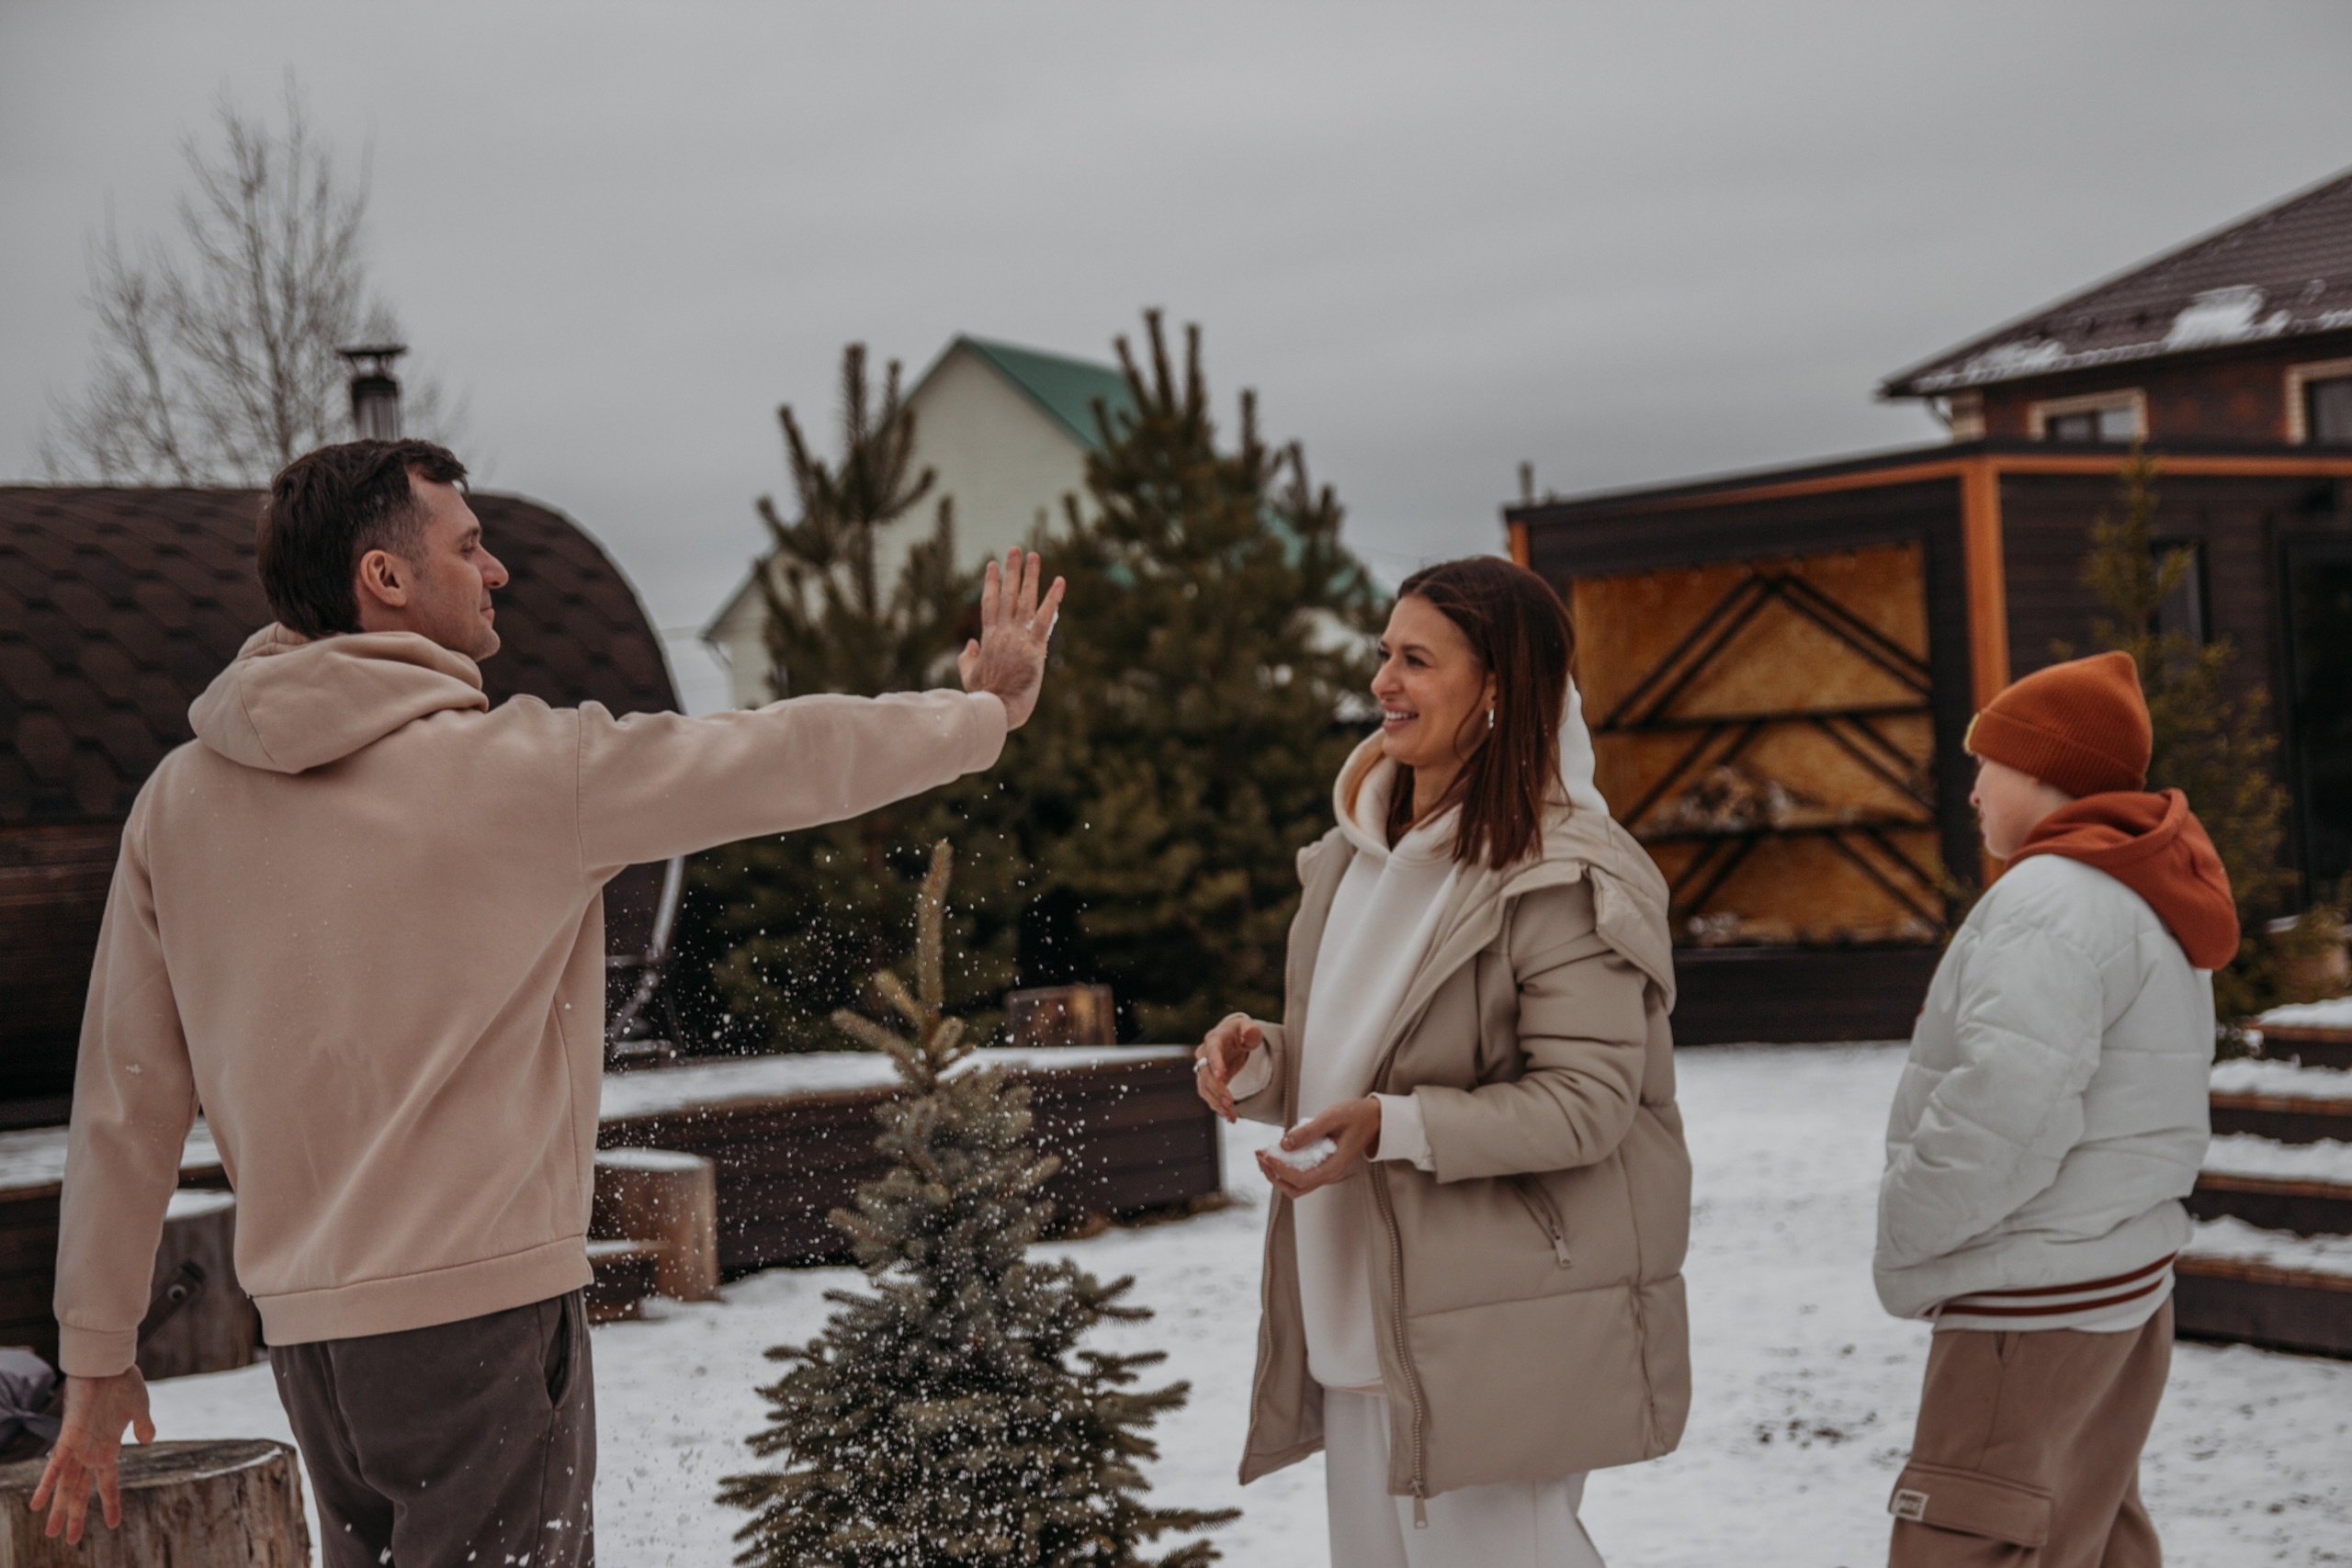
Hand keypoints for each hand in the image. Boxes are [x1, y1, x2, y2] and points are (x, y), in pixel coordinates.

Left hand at [29, 1369, 153, 1542]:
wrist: (109, 1364)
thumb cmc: (124, 1382)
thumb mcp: (140, 1408)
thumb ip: (143, 1426)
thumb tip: (148, 1440)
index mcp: (108, 1448)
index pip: (108, 1483)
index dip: (111, 1503)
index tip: (114, 1524)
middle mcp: (90, 1453)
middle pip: (80, 1491)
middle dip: (75, 1516)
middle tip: (69, 1540)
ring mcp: (78, 1447)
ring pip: (67, 1486)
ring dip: (60, 1510)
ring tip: (51, 1533)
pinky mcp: (69, 1437)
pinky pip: (54, 1466)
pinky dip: (45, 1485)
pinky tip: (36, 1505)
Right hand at [958, 548, 1065, 730]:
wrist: (996, 710)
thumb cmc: (982, 698)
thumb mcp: (969, 675)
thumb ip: (968, 657)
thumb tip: (971, 643)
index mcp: (988, 637)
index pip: (989, 603)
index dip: (991, 582)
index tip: (992, 564)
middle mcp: (1002, 632)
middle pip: (1007, 594)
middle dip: (1011, 570)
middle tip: (1015, 549)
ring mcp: (1018, 638)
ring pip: (1025, 600)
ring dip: (1030, 576)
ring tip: (1034, 555)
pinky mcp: (1034, 647)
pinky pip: (1045, 618)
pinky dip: (1053, 599)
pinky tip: (1060, 582)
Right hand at [1193, 1013, 1261, 1122]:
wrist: (1231, 1039)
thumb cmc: (1240, 1032)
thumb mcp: (1248, 1028)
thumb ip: (1251, 1030)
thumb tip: (1250, 1034)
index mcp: (1214, 1039)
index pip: (1212, 1050)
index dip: (1215, 1063)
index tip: (1221, 1076)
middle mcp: (1204, 1054)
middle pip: (1205, 1073)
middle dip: (1217, 1089)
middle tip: (1230, 1103)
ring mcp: (1203, 1069)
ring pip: (1204, 1088)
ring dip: (1215, 1103)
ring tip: (1230, 1115)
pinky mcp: (1207, 1081)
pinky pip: (1209, 1096)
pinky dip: (1217, 1107)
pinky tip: (1229, 1117)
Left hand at [1257, 1097, 1382, 1198]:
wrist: (1373, 1118)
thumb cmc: (1355, 1115)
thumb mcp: (1331, 1117)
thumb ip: (1308, 1131)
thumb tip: (1284, 1144)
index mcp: (1333, 1166)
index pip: (1301, 1179)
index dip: (1280, 1170)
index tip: (1267, 1155)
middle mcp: (1329, 1174)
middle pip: (1295, 1189)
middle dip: (1273, 1176)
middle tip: (1260, 1156)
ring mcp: (1326, 1172)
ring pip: (1296, 1185)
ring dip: (1277, 1174)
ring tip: (1264, 1154)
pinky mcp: (1322, 1166)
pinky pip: (1300, 1175)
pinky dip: (1285, 1168)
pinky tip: (1276, 1153)